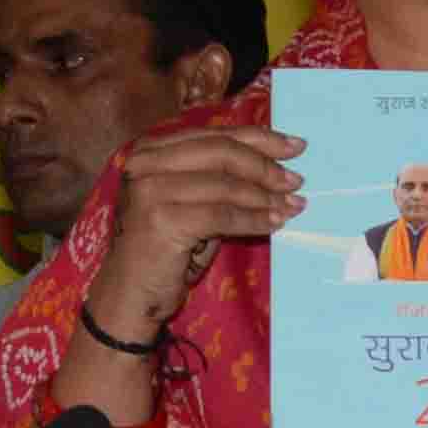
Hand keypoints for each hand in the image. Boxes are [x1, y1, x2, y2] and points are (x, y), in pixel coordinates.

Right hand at [93, 125, 305, 331]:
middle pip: (222, 152)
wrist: (130, 293)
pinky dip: (254, 219)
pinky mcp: (160, 220)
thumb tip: (278, 167)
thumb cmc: (165, 247)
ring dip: (265, 196)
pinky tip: (275, 224)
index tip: (295, 146)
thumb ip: (220, 178)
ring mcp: (149, 190)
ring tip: (293, 205)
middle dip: (265, 166)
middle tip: (297, 180)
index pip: (216, 134)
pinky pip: (221, 215)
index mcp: (152, 149)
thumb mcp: (192, 202)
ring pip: (225, 184)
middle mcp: (145, 162)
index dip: (259, 138)